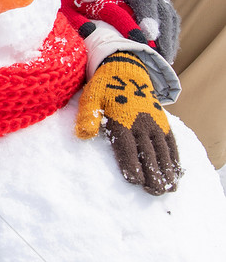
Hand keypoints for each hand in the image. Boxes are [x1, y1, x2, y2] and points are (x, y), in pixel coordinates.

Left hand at [74, 0, 178, 60]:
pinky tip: (162, 59)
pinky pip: (171, 23)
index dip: (148, 15)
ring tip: (160, 66)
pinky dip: (170, 40)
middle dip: (163, 37)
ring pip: (170, 20)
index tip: (148, 34)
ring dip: (168, 42)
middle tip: (158, 60)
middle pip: (163, 13)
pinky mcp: (160, 4)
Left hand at [75, 50, 181, 194]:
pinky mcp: (163, 122)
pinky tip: (177, 172)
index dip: (132, 164)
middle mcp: (141, 123)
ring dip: (167, 169)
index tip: (135, 181)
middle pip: (148, 153)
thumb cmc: (104, 87)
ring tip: (170, 188)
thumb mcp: (91, 97)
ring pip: (163, 150)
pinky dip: (175, 157)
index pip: (127, 147)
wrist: (126, 68)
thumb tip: (83, 136)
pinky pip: (171, 142)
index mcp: (121, 120)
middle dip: (153, 174)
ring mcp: (155, 123)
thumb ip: (88, 116)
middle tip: (155, 192)